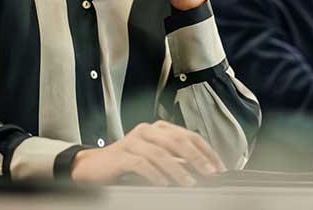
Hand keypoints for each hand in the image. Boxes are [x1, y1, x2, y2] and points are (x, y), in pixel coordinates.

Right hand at [70, 120, 225, 185]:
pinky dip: (154, 174)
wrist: (94, 166)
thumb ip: (176, 161)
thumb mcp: (155, 160)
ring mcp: (133, 141)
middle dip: (196, 158)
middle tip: (209, 173)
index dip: (206, 150)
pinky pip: (141, 163)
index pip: (188, 135)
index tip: (218, 167)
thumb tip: (202, 171)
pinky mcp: (121, 154)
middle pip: (177, 140)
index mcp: (159, 129)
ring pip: (160, 153)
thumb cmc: (126, 164)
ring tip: (189, 183)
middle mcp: (147, 131)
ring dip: (178, 170)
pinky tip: (163, 184)